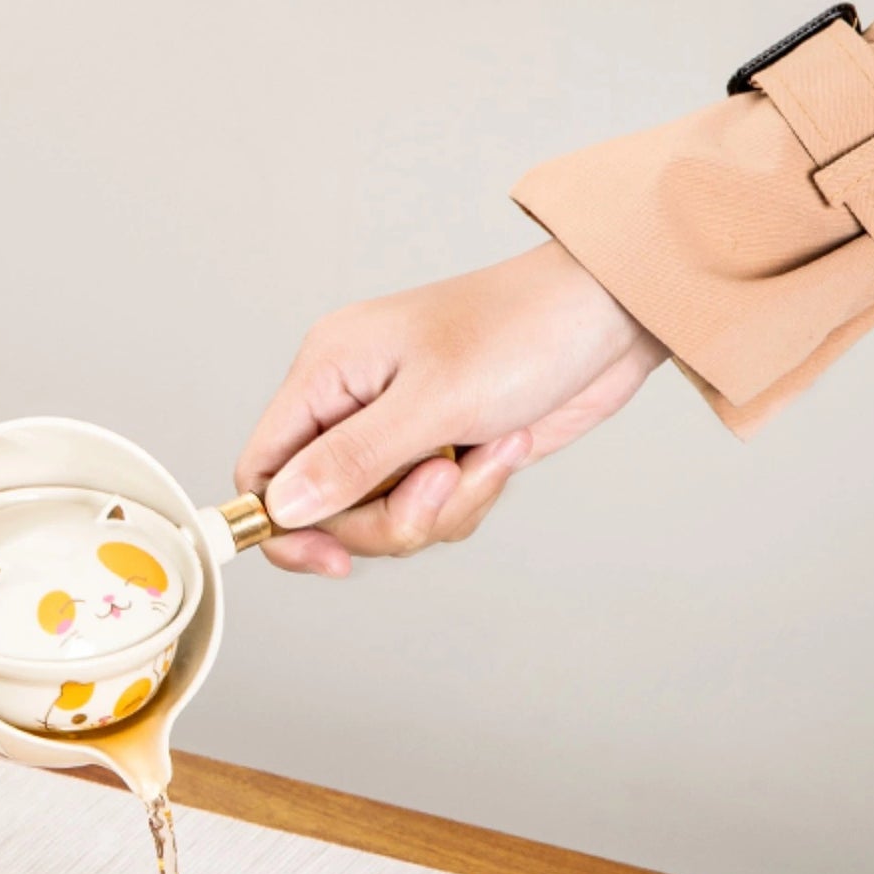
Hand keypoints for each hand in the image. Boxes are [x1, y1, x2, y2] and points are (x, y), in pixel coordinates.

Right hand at [235, 241, 669, 574]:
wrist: (611, 314)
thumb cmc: (525, 329)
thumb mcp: (433, 401)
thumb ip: (351, 461)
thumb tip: (285, 507)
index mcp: (327, 373)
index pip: (263, 470)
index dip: (286, 525)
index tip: (332, 558)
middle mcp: (350, 405)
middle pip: (327, 512)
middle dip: (390, 517)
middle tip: (442, 481)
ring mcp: (396, 433)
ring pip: (382, 520)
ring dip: (442, 507)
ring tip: (485, 453)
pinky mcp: (438, 453)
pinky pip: (429, 514)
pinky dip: (469, 499)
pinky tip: (502, 451)